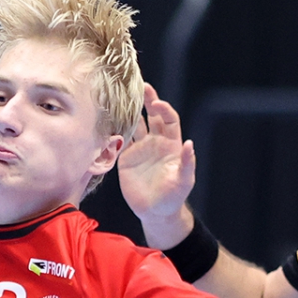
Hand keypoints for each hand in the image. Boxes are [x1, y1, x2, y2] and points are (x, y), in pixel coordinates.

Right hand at [118, 84, 196, 245]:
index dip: (163, 109)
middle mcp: (155, 142)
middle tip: (141, 85)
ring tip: (120, 97)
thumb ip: (187, 163)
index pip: (168, 120)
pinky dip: (114, 131)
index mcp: (170, 144)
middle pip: (151, 116)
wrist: (156, 212)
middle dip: (147, 100)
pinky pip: (119, 140)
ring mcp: (140, 149)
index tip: (156, 104)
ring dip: (129, 112)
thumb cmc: (174, 196)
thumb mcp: (184, 181)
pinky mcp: (125, 158)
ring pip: (134, 125)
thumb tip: (189, 145)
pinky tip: (108, 120)